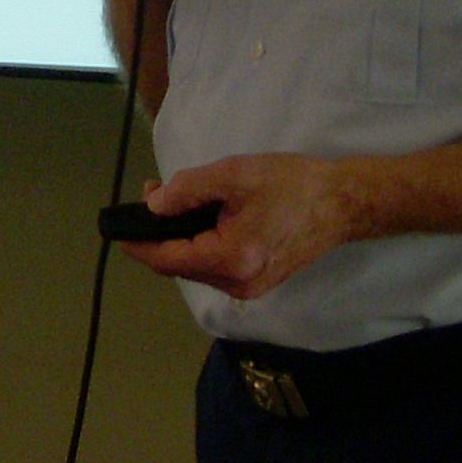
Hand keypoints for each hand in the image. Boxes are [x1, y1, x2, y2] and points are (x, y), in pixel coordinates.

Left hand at [118, 155, 357, 299]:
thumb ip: (190, 189)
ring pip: (196, 266)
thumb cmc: (292, 184)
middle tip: (155, 193)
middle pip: (179, 265)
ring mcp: (248, 287)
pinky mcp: (257, 281)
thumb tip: (154, 205)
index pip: (167, 259)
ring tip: (176, 199)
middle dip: (159, 234)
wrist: (343, 203)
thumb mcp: (236, 175)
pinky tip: (202, 217)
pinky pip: (214, 266)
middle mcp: (237, 284)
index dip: (138, 243)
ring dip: (180, 238)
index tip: (118, 226)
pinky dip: (200, 244)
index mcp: (231, 259)